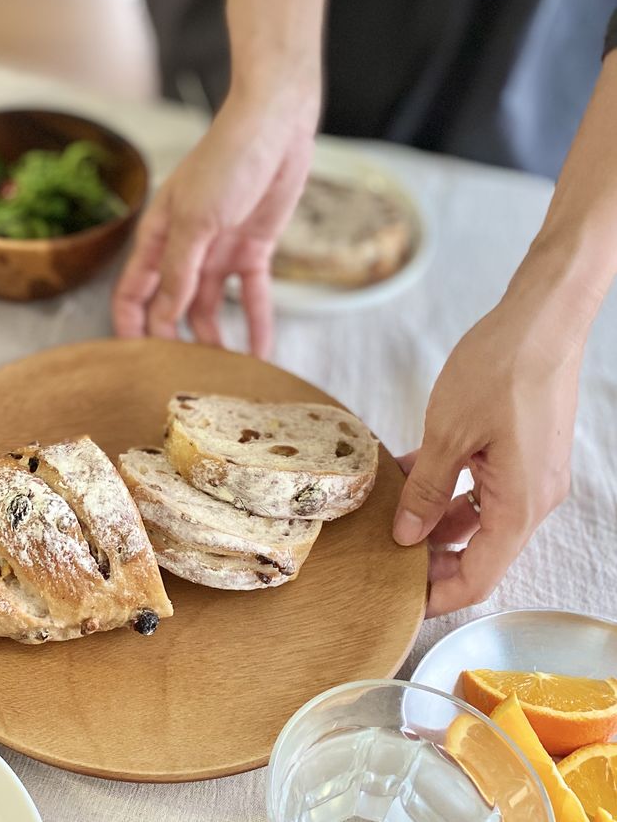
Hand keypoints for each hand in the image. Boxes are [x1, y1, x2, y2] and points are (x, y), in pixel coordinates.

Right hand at [111, 79, 318, 356]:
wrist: (276, 126)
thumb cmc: (226, 160)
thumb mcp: (196, 220)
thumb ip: (178, 271)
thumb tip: (163, 316)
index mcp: (156, 238)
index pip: (132, 293)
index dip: (131, 328)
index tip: (136, 363)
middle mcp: (184, 249)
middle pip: (170, 307)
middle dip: (174, 341)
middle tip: (185, 379)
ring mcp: (218, 251)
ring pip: (210, 309)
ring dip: (215, 340)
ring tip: (223, 375)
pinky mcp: (253, 250)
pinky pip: (252, 297)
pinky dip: (257, 324)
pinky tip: (261, 353)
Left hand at [392, 290, 583, 616]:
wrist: (541, 320)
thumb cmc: (500, 370)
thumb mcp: (447, 434)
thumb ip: (427, 491)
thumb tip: (406, 535)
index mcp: (520, 505)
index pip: (479, 578)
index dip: (436, 595)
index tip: (396, 601)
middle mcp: (532, 500)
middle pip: (479, 553)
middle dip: (430, 561)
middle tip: (381, 557)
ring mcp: (529, 477)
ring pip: (477, 520)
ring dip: (434, 523)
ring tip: (386, 517)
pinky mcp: (521, 454)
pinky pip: (481, 489)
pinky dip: (447, 491)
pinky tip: (407, 478)